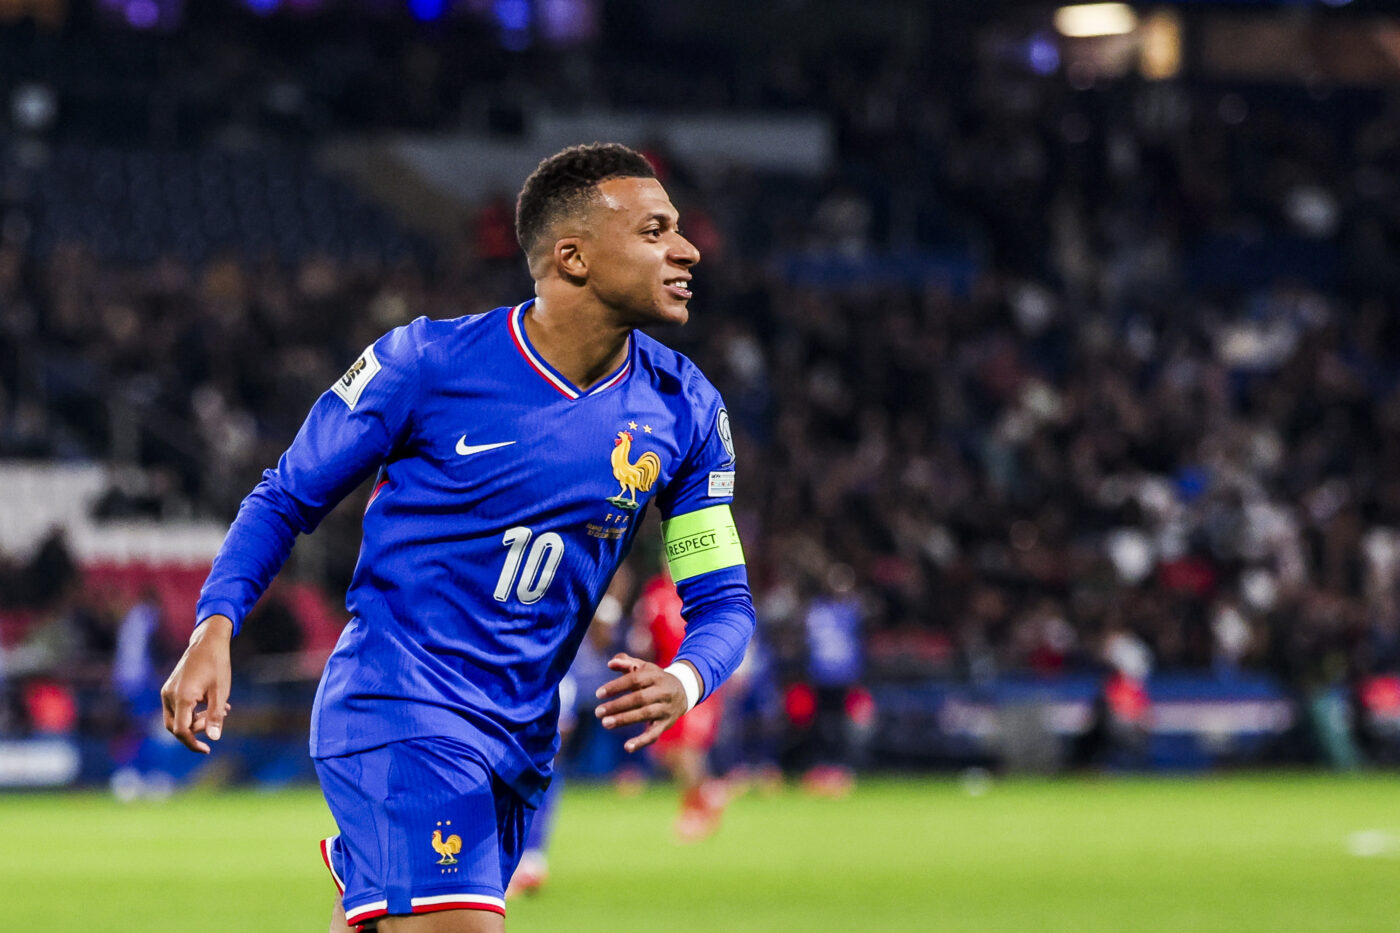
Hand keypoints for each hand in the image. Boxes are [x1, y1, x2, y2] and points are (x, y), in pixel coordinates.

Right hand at [160, 615, 233, 753]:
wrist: (207, 642)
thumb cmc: (217, 665)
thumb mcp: (221, 692)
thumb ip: (216, 715)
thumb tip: (214, 738)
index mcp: (182, 697)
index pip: (181, 730)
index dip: (192, 743)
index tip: (206, 749)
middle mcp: (169, 695)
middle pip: (176, 727)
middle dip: (196, 730)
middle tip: (217, 720)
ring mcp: (167, 691)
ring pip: (176, 718)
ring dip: (196, 720)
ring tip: (221, 710)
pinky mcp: (170, 688)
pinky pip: (177, 708)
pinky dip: (192, 712)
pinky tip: (211, 705)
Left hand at [594, 653, 690, 752]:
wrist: (684, 690)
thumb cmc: (656, 678)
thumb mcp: (644, 668)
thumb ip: (627, 663)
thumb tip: (610, 663)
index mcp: (656, 675)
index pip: (634, 680)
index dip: (616, 686)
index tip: (598, 694)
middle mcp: (663, 692)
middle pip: (639, 698)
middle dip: (618, 705)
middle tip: (598, 712)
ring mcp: (665, 708)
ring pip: (645, 714)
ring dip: (624, 719)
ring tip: (605, 723)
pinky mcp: (666, 724)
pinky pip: (654, 734)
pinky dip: (641, 741)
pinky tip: (627, 747)